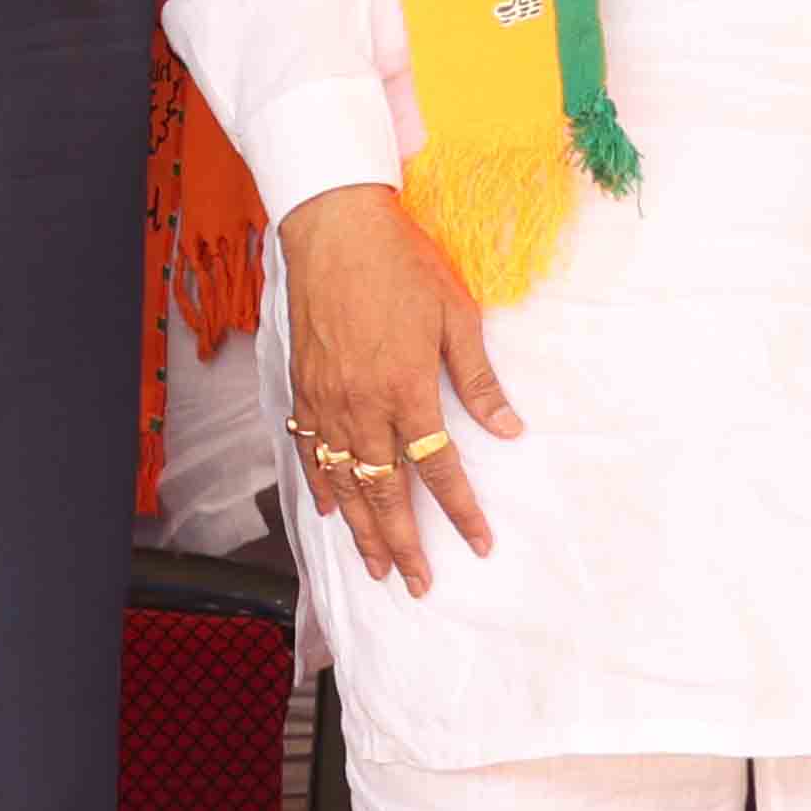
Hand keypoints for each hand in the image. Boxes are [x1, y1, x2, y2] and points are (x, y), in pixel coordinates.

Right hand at [276, 184, 514, 588]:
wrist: (334, 227)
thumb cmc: (402, 265)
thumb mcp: (456, 316)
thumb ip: (478, 380)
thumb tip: (507, 431)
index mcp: (406, 389)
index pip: (438, 468)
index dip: (460, 511)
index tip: (479, 544)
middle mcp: (361, 404)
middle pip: (383, 490)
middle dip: (403, 541)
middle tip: (416, 583)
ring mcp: (326, 397)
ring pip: (342, 479)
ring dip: (360, 527)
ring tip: (375, 565)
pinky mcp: (302, 385)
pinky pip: (307, 447)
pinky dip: (317, 482)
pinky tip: (328, 507)